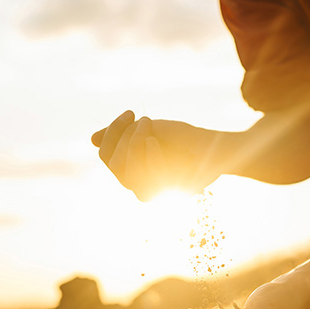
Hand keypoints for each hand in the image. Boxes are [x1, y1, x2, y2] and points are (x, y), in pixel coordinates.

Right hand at [92, 111, 224, 200]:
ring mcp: (154, 192)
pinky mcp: (167, 195)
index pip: (106, 156)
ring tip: (151, 127)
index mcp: (133, 170)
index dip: (112, 133)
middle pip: (112, 164)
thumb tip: (92, 140)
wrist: (217, 147)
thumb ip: (122, 136)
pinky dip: (147, 157)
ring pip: (125, 173)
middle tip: (144, 120)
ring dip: (134, 144)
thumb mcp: (149, 132)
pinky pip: (144, 180)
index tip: (130, 112)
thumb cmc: (185, 139)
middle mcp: (140, 185)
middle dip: (123, 137)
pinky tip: (154, 143)